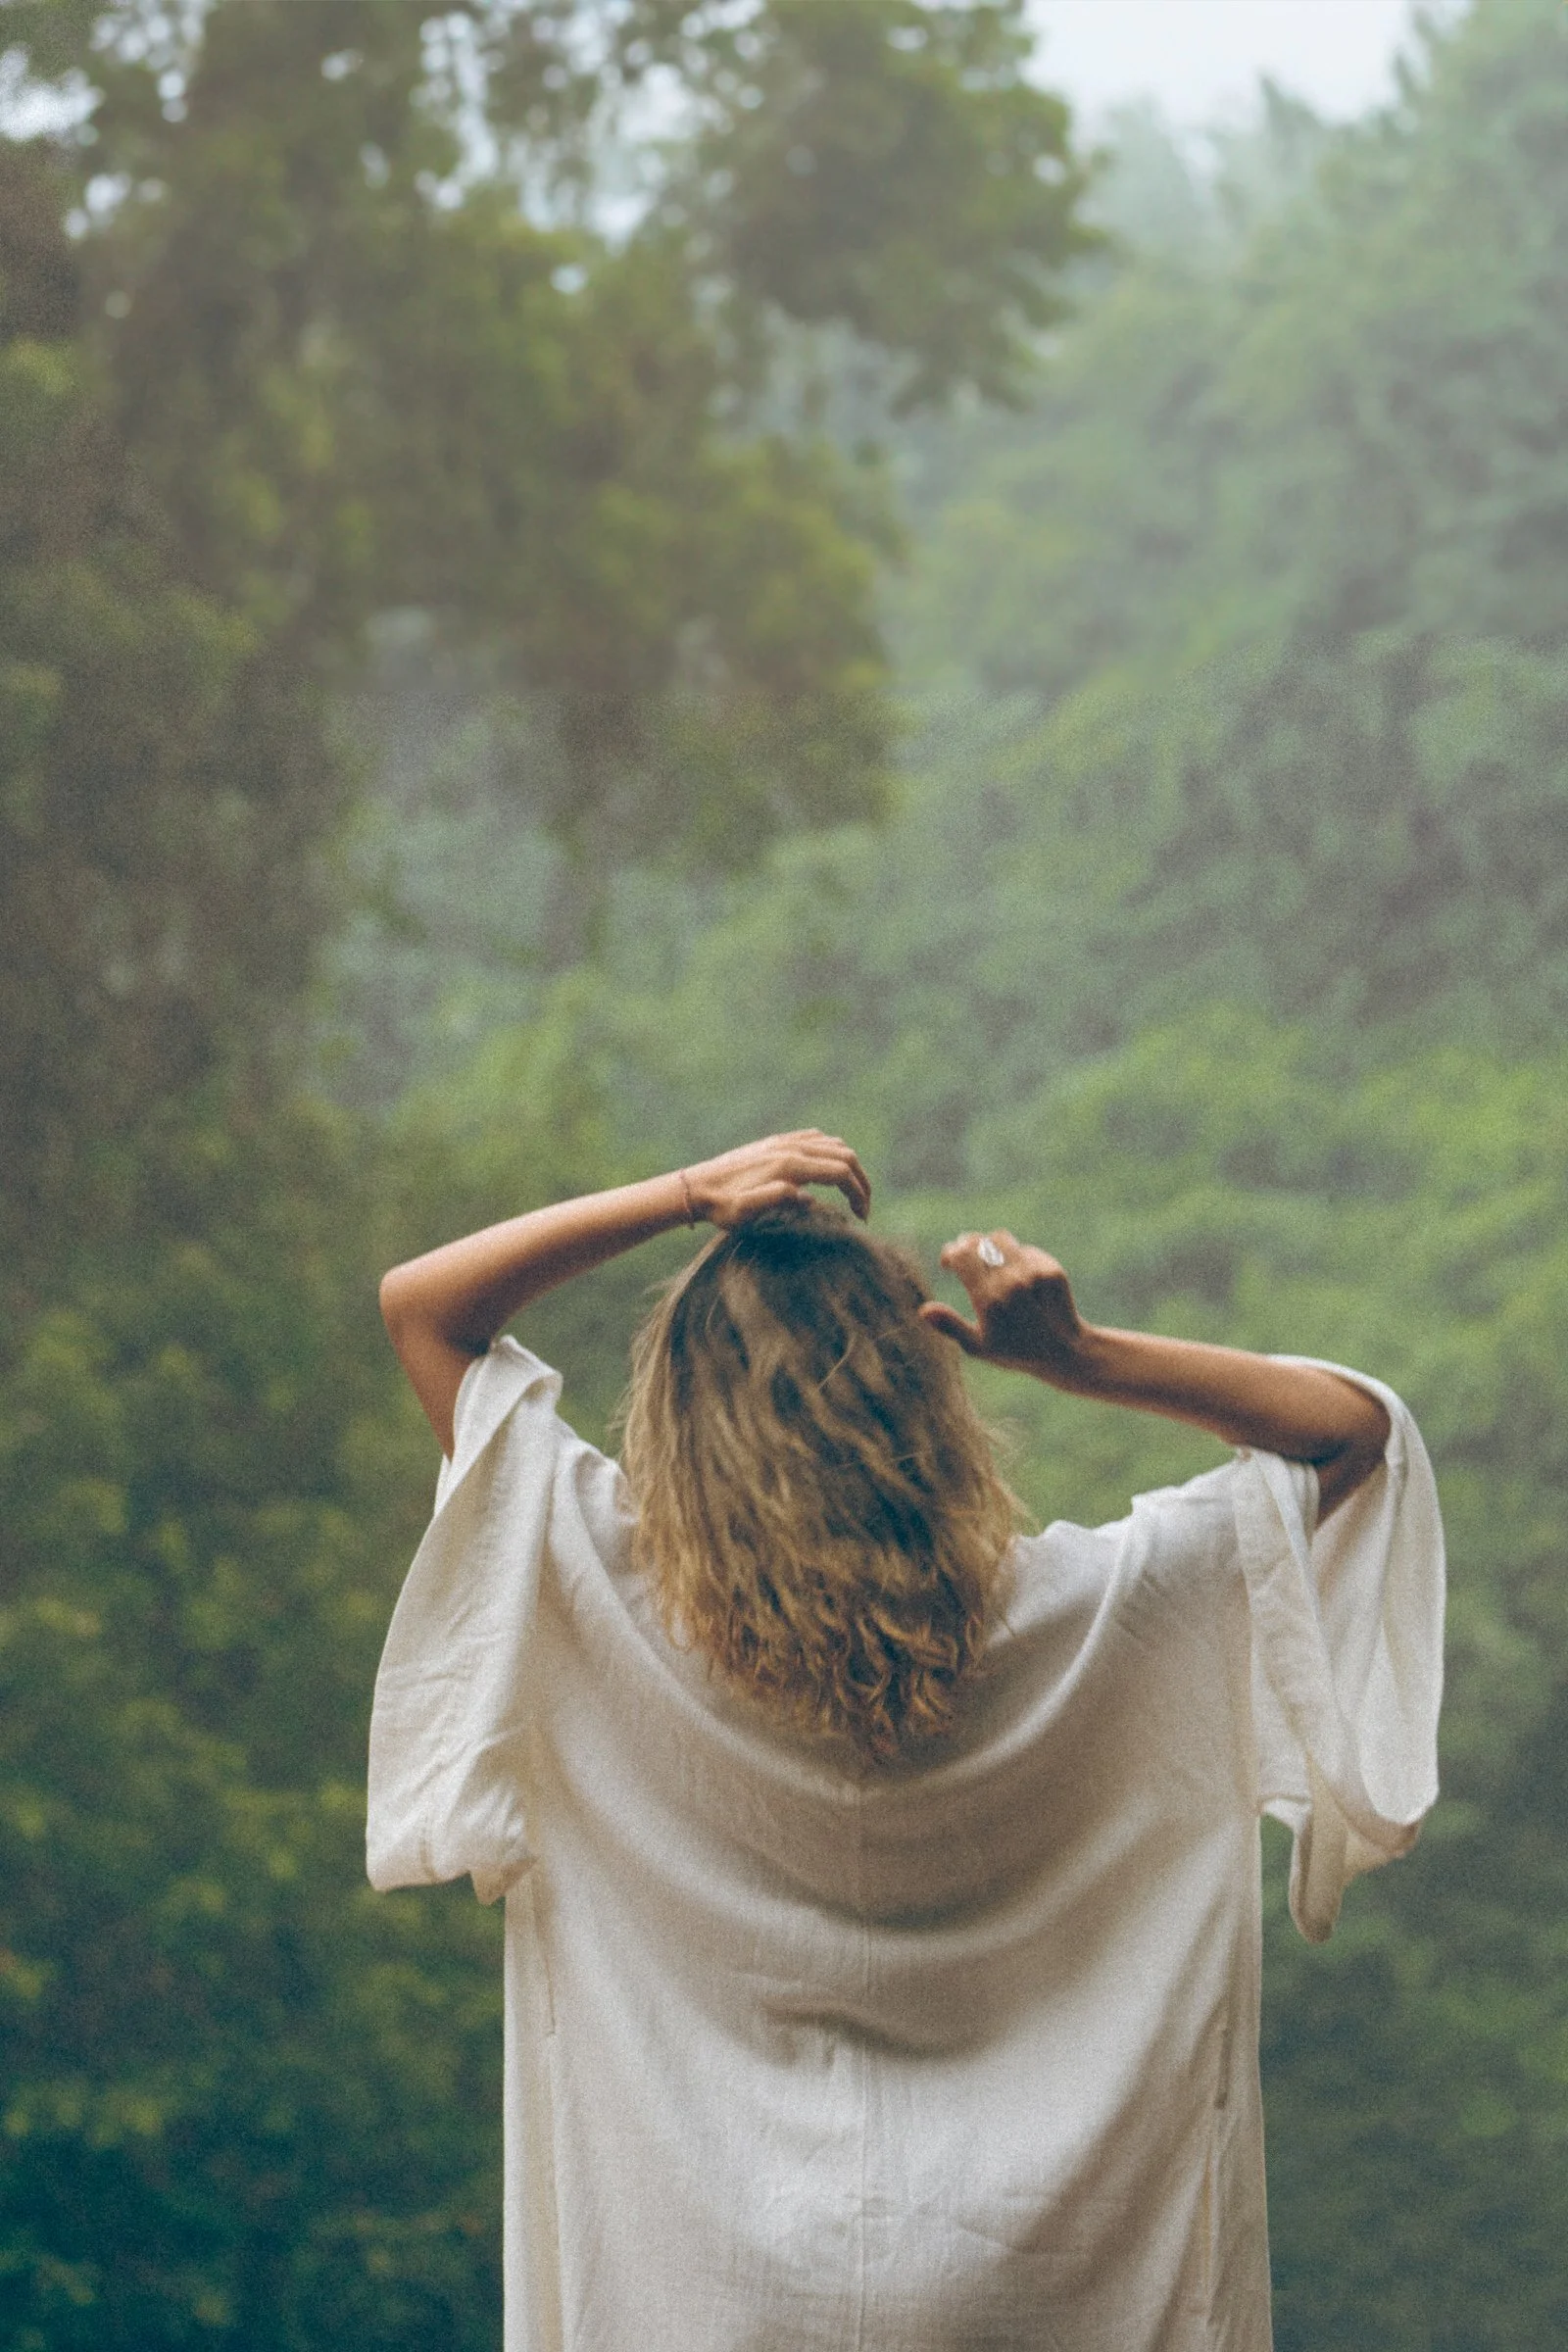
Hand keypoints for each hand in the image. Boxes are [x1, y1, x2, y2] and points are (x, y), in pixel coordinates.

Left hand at [684, 1130, 870, 1227]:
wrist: (696, 1187)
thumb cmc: (722, 1207)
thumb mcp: (746, 1212)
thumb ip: (778, 1200)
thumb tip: (809, 1197)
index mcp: (788, 1165)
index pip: (840, 1172)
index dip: (858, 1193)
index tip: (862, 1217)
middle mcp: (790, 1147)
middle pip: (844, 1154)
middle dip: (860, 1180)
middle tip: (863, 1208)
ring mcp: (783, 1141)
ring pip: (833, 1144)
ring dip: (848, 1166)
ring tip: (849, 1192)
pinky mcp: (776, 1142)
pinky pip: (816, 1138)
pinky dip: (831, 1152)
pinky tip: (827, 1171)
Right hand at [919, 1232, 1086, 1379]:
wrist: (1064, 1352)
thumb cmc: (1014, 1351)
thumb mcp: (978, 1346)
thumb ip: (950, 1326)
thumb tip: (923, 1310)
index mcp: (988, 1300)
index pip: (961, 1255)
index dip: (950, 1253)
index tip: (947, 1263)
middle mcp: (1011, 1283)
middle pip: (978, 1242)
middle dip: (966, 1246)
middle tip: (964, 1258)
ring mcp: (1033, 1275)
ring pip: (1001, 1239)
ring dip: (989, 1246)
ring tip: (987, 1261)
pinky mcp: (1051, 1270)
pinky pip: (1025, 1249)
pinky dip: (1014, 1257)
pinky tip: (1014, 1274)